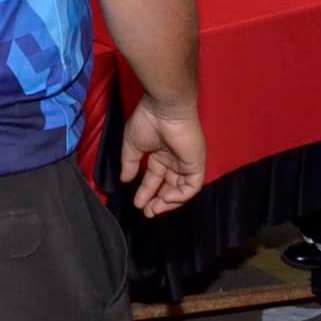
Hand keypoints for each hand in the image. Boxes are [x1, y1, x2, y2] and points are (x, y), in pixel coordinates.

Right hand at [120, 95, 205, 217]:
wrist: (164, 109)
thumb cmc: (147, 120)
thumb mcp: (132, 145)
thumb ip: (129, 164)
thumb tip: (124, 179)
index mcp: (160, 153)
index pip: (155, 178)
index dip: (146, 191)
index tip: (137, 203)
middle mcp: (174, 159)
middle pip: (168, 186)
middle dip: (158, 201)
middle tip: (147, 212)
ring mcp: (186, 162)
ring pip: (181, 189)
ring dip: (168, 202)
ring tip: (154, 208)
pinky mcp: (196, 163)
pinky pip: (192, 186)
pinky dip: (180, 196)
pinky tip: (166, 198)